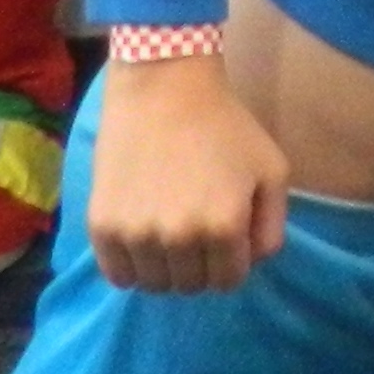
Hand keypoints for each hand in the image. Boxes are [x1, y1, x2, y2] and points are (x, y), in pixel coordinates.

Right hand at [84, 53, 288, 293]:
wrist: (162, 88)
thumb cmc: (224, 126)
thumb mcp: (271, 170)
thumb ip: (272, 226)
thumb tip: (250, 264)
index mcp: (224, 227)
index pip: (229, 281)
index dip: (230, 261)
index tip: (224, 235)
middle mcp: (179, 238)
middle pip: (191, 286)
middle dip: (199, 265)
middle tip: (195, 229)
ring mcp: (136, 234)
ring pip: (154, 285)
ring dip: (165, 268)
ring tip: (167, 231)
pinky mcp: (102, 226)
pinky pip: (117, 275)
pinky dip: (131, 266)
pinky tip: (140, 238)